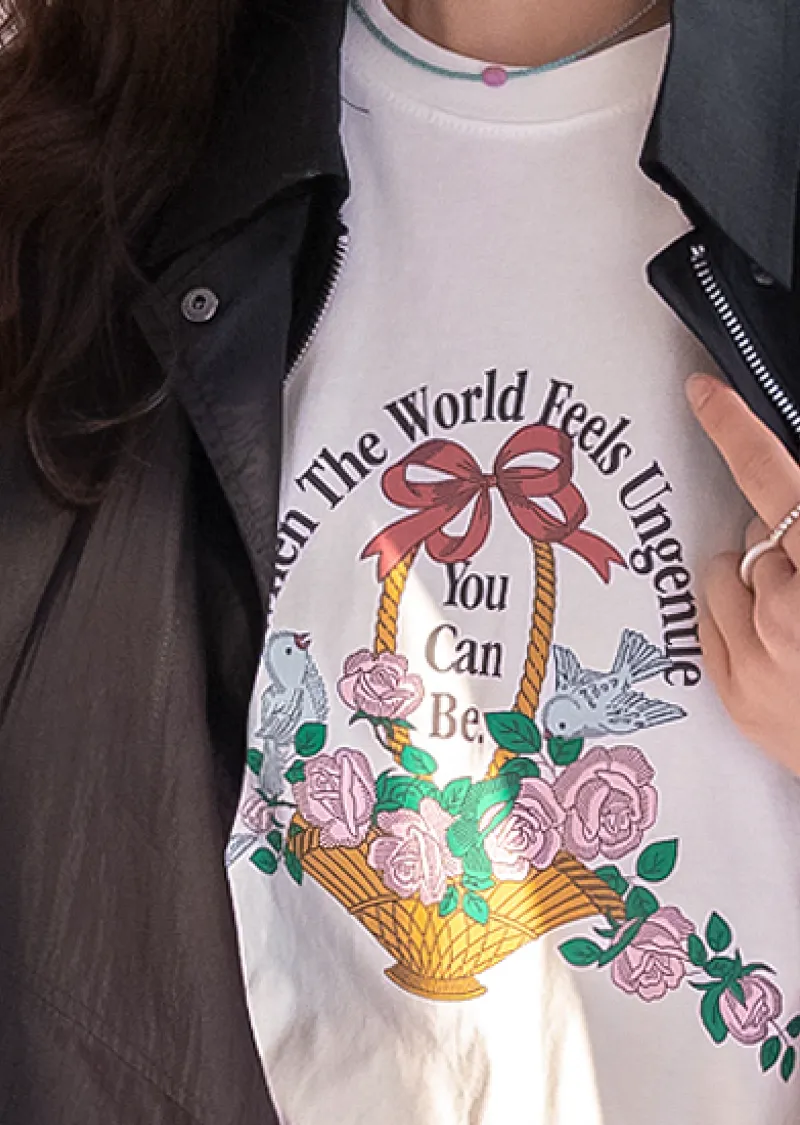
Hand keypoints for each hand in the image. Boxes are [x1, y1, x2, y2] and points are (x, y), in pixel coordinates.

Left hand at [686, 373, 799, 774]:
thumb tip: (786, 510)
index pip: (771, 479)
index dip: (734, 426)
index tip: (702, 390)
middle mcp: (787, 608)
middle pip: (759, 533)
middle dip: (785, 541)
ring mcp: (756, 656)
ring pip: (727, 575)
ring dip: (758, 582)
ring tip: (798, 616)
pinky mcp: (736, 695)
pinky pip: (712, 623)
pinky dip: (740, 621)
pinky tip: (779, 644)